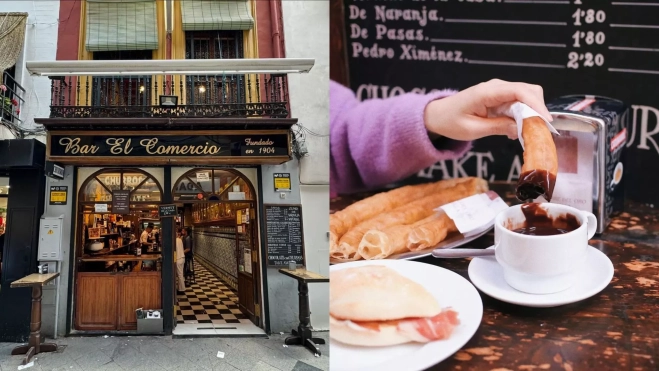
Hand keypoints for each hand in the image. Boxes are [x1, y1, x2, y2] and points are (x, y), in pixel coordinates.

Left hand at [424, 79, 551, 140]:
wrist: (438, 115)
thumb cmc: (451, 121)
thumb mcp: (473, 129)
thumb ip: (498, 127)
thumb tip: (521, 129)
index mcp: (486, 92)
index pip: (519, 91)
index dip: (536, 104)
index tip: (546, 120)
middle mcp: (495, 86)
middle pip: (529, 90)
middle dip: (537, 108)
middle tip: (538, 130)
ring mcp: (498, 89)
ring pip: (527, 95)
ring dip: (531, 112)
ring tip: (527, 131)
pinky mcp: (500, 96)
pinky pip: (518, 101)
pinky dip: (523, 113)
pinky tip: (517, 128)